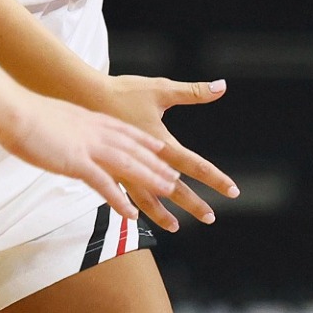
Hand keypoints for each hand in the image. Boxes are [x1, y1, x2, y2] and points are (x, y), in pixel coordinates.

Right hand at [0, 94, 177, 221]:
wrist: (13, 110)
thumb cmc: (23, 112)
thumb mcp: (52, 115)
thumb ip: (64, 125)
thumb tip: (63, 131)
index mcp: (88, 118)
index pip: (124, 130)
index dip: (145, 140)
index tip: (160, 146)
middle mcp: (94, 131)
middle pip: (133, 149)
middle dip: (156, 163)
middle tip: (175, 176)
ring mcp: (87, 146)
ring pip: (128, 165)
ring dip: (150, 180)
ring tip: (167, 193)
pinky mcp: (76, 162)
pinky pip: (104, 185)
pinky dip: (120, 201)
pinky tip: (131, 214)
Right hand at [94, 75, 239, 232]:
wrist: (80, 92)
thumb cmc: (122, 90)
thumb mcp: (159, 88)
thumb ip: (193, 92)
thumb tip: (223, 86)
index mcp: (159, 140)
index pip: (193, 163)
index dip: (214, 177)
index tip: (232, 190)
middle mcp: (143, 158)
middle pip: (172, 186)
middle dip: (192, 202)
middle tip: (210, 217)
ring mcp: (122, 165)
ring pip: (146, 195)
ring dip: (161, 212)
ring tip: (175, 226)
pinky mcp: (103, 166)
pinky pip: (121, 191)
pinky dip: (130, 205)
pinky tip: (134, 216)